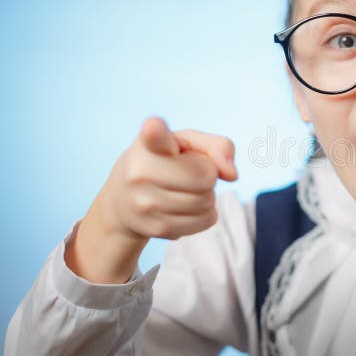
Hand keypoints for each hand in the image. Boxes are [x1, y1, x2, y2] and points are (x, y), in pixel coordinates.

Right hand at [103, 116, 237, 240]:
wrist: (124, 200)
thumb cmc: (166, 162)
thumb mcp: (188, 142)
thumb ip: (218, 146)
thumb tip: (231, 175)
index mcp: (148, 142)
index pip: (153, 135)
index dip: (155, 130)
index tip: (152, 127)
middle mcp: (140, 171)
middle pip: (205, 178)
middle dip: (207, 175)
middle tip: (189, 172)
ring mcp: (144, 203)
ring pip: (207, 202)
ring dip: (207, 195)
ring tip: (185, 189)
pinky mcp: (155, 228)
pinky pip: (206, 221)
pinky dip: (205, 214)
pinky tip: (184, 207)